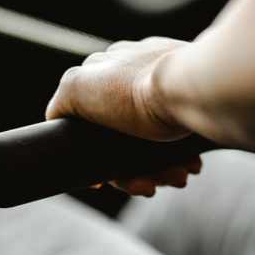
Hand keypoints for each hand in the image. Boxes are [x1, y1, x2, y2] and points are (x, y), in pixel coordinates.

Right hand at [47, 37, 200, 196]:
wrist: (197, 90)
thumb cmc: (138, 91)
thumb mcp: (78, 89)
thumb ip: (61, 102)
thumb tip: (58, 120)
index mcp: (105, 68)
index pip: (90, 121)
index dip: (94, 156)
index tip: (105, 181)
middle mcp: (135, 73)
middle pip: (122, 137)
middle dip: (134, 169)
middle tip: (150, 186)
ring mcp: (166, 85)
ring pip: (153, 142)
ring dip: (160, 169)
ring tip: (176, 177)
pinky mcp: (193, 98)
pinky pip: (181, 135)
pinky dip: (181, 155)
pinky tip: (190, 165)